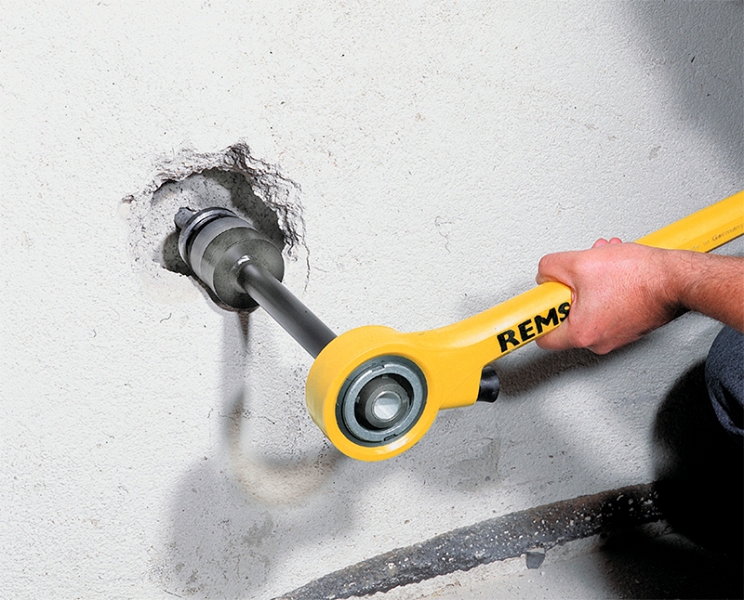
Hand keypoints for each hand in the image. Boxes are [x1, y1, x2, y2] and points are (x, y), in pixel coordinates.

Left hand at [535, 239, 679, 353]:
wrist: (677, 278)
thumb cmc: (640, 276)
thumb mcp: (579, 262)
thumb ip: (550, 268)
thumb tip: (544, 274)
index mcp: (582, 333)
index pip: (543, 336)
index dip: (539, 314)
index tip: (538, 302)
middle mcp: (599, 341)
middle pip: (567, 315)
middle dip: (571, 288)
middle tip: (579, 274)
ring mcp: (616, 335)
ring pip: (588, 306)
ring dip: (591, 282)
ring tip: (602, 265)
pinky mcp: (629, 325)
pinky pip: (606, 307)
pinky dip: (607, 287)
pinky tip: (616, 271)